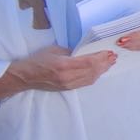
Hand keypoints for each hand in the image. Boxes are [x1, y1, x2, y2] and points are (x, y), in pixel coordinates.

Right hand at [0, 45, 114, 97]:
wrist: (25, 77)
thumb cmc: (37, 61)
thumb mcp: (54, 50)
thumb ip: (71, 51)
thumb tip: (85, 52)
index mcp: (64, 65)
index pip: (89, 62)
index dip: (101, 58)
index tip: (109, 52)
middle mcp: (68, 76)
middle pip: (93, 71)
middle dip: (105, 63)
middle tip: (114, 57)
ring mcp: (68, 84)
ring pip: (91, 78)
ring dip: (102, 70)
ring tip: (110, 63)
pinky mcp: (68, 88)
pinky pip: (86, 83)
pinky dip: (95, 76)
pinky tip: (100, 71)